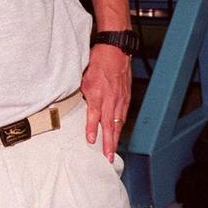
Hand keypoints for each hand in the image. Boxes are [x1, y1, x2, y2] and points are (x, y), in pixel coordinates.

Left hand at [81, 44, 131, 161]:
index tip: (91, 141)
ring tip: (113, 150)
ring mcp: (120, 98)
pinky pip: (123, 114)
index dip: (92, 130)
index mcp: (98, 94)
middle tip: (109, 157)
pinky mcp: (126, 96)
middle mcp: (111, 99)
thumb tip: (81, 105)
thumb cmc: (99, 61)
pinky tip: (118, 131)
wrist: (116, 50)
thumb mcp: (84, 77)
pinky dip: (120, 125)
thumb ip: (84, 94)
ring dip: (116, 138)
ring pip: (118, 122)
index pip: (94, 117)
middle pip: (110, 125)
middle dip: (109, 143)